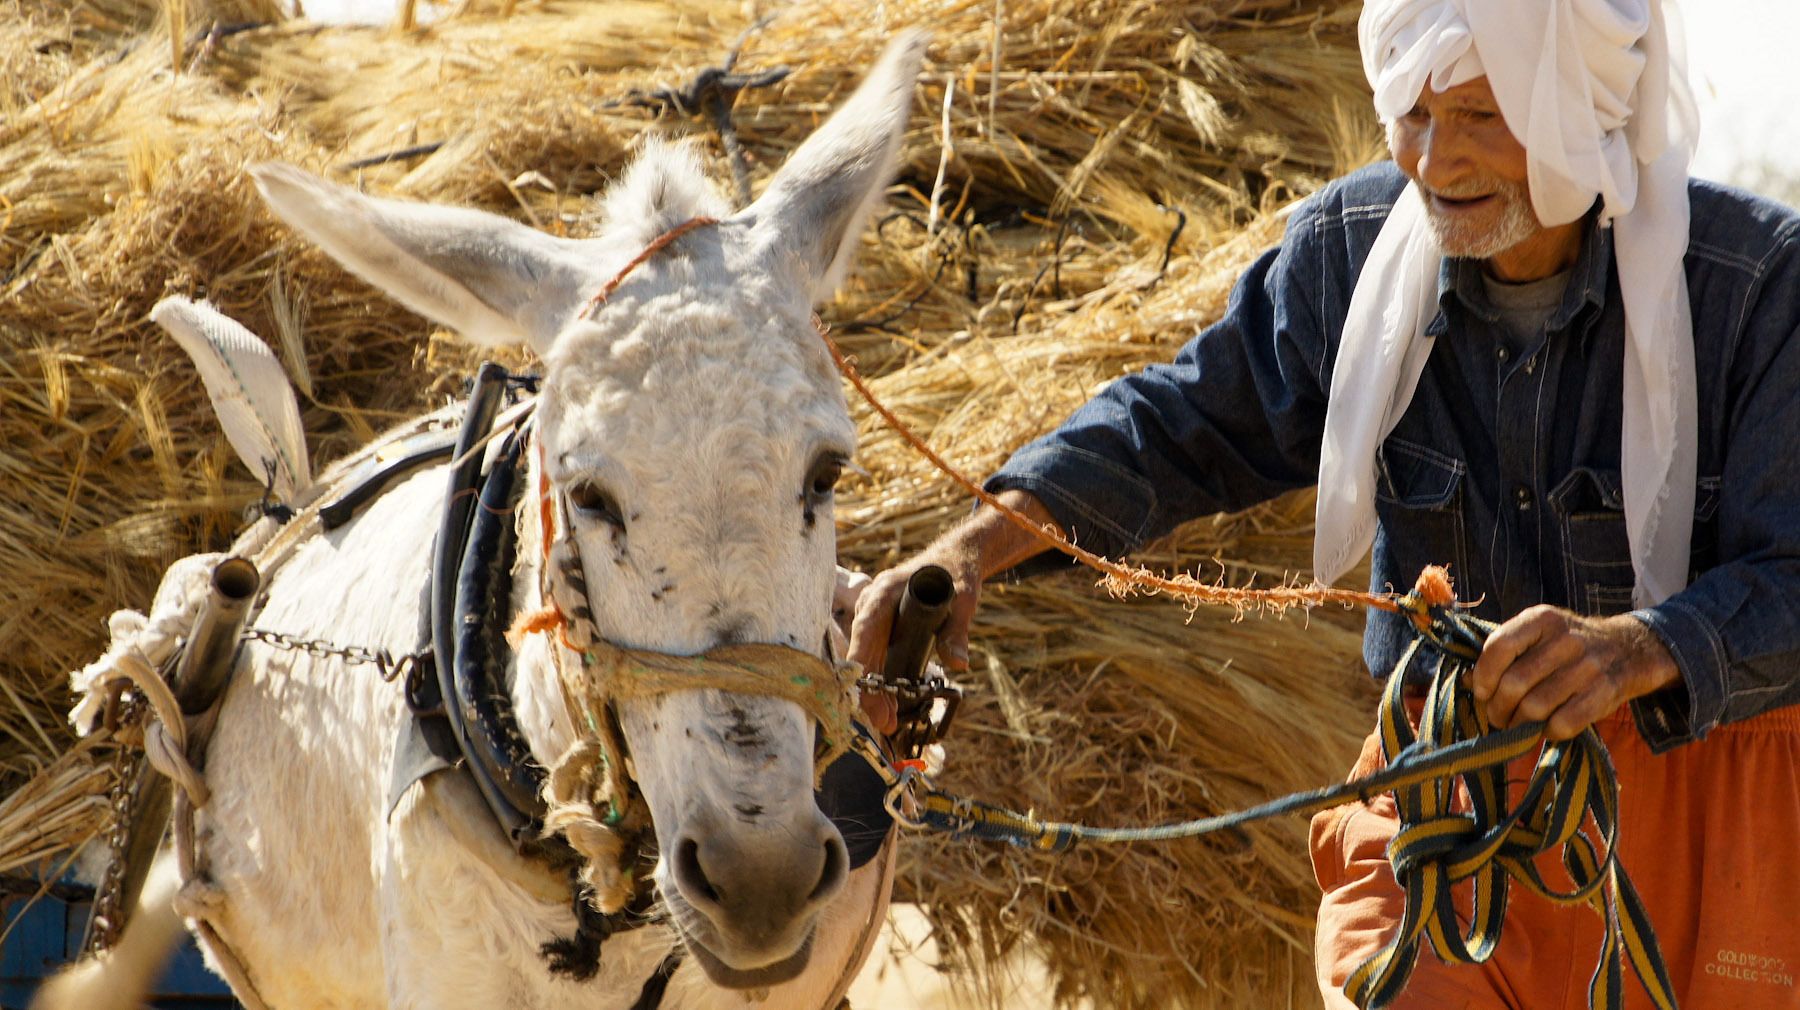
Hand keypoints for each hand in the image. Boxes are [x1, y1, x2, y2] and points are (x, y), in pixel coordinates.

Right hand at [847, 547, 982, 735]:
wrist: (953, 560)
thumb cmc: (955, 574)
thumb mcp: (962, 601)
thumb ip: (957, 632)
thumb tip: (959, 664)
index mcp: (885, 593)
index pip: (865, 632)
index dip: (862, 665)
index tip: (865, 694)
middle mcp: (872, 605)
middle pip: (863, 653)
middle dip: (871, 691)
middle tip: (885, 723)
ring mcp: (874, 617)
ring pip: (867, 659)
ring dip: (876, 691)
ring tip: (888, 723)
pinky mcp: (881, 628)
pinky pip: (875, 657)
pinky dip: (881, 682)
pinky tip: (889, 706)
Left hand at [1470, 605, 1680, 740]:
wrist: (1629, 648)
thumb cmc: (1569, 646)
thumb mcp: (1538, 636)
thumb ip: (1504, 654)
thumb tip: (1467, 681)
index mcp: (1542, 619)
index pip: (1499, 647)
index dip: (1483, 676)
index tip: (1481, 692)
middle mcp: (1565, 639)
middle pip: (1514, 683)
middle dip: (1498, 708)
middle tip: (1497, 717)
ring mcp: (1588, 666)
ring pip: (1535, 707)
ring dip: (1518, 724)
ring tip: (1516, 725)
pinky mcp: (1605, 692)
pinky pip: (1564, 723)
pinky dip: (1547, 732)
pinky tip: (1545, 728)